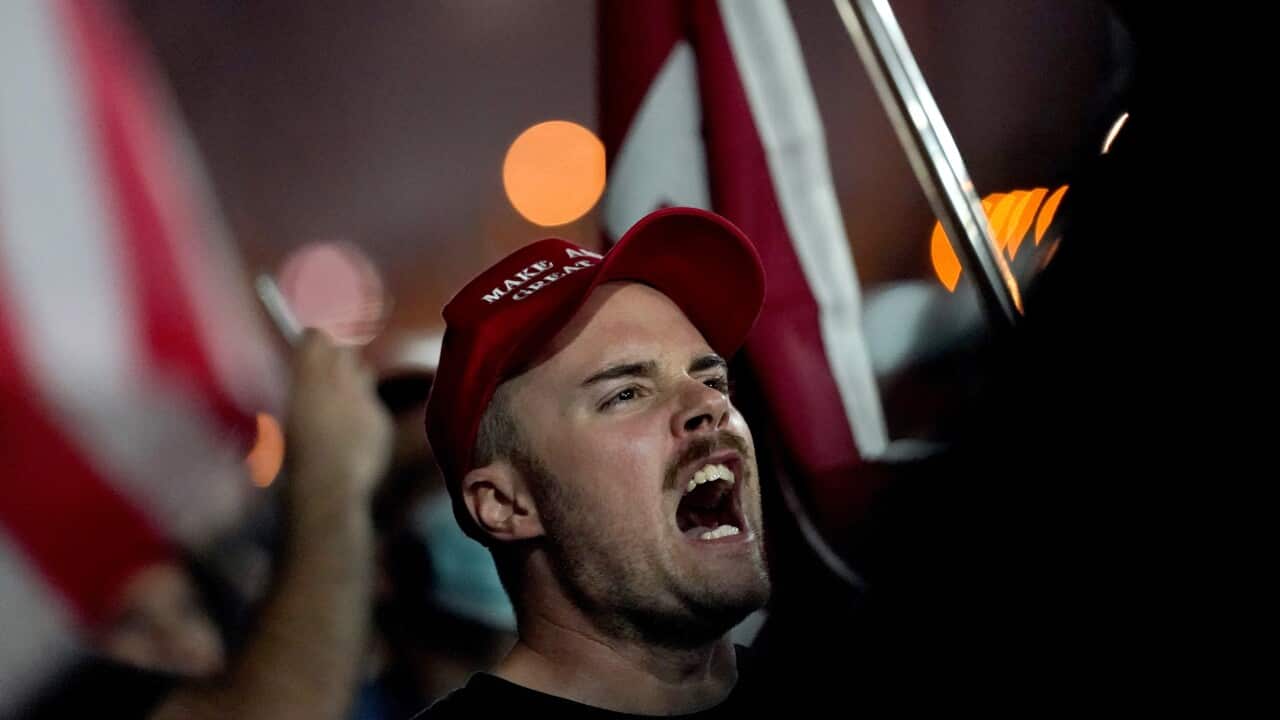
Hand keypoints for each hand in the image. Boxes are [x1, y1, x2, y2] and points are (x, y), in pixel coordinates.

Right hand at [284, 330, 391, 517]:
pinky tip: (357, 435)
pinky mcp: (383, 419)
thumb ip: (293, 400)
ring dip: (354, 381)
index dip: (313, 343)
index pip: (316, 337)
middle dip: (336, 359)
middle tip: (326, 378)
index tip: (309, 349)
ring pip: (365, 373)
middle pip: (345, 351)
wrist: (330, 486)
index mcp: (307, 377)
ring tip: (343, 403)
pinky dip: (367, 414)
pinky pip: (375, 406)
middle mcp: (341, 380)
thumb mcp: (275, 426)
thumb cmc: (290, 459)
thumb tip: (297, 397)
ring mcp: (366, 398)